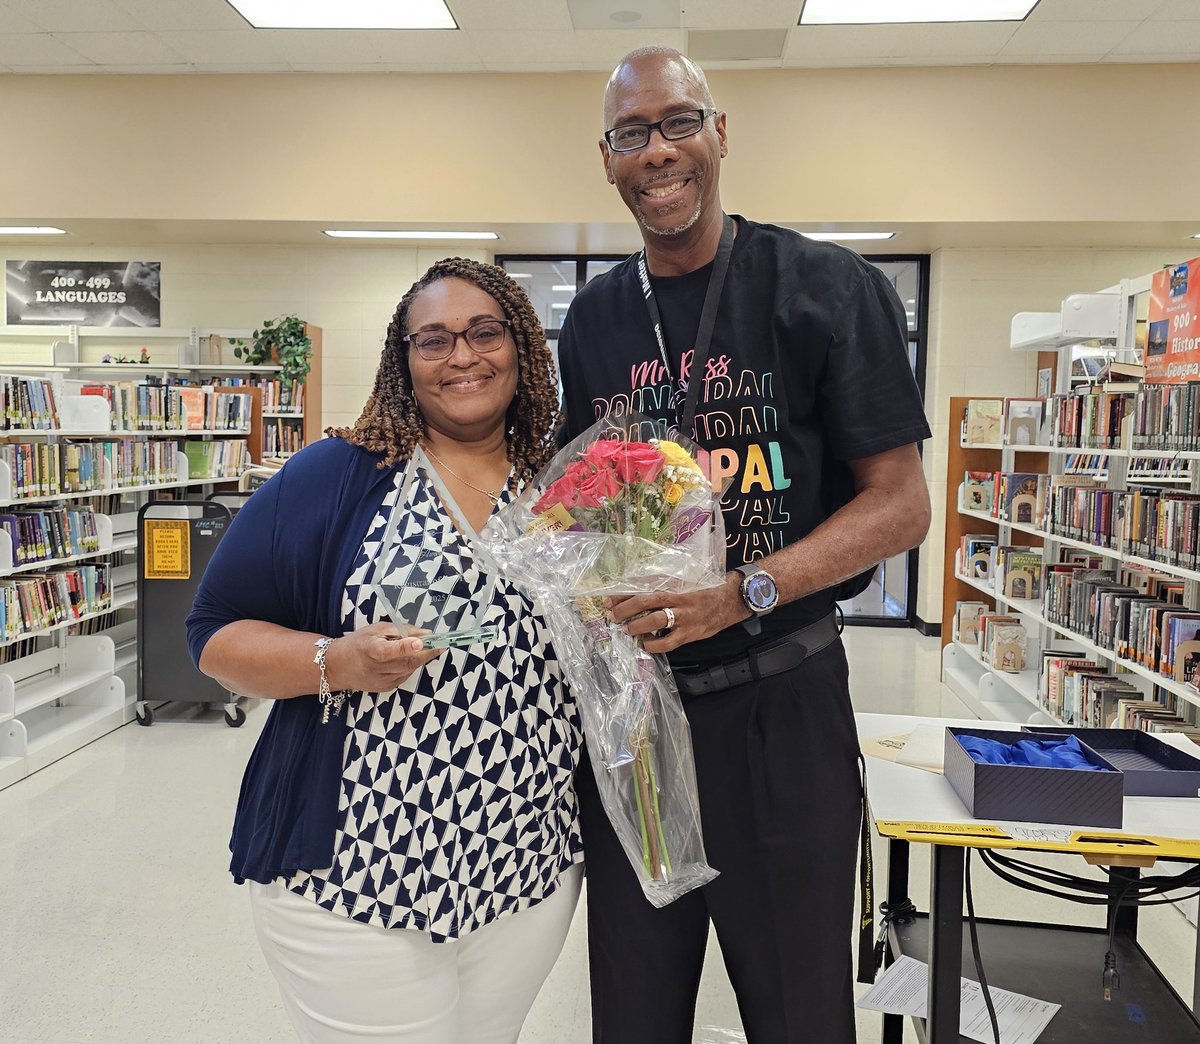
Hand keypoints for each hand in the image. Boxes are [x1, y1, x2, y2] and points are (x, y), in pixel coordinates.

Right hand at [325, 621, 444, 692]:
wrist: (337, 668)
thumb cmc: (358, 643)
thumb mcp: (376, 629)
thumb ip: (401, 630)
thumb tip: (426, 634)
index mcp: (370, 649)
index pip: (389, 650)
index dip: (405, 647)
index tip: (421, 641)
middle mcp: (376, 668)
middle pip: (406, 662)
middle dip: (427, 653)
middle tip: (441, 643)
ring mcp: (382, 681)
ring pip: (409, 669)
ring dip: (419, 658)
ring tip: (421, 647)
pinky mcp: (387, 688)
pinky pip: (406, 675)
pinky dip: (410, 666)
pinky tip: (406, 658)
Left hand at [608, 573, 747, 653]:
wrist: (730, 601)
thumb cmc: (705, 590)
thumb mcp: (685, 582)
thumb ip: (665, 584)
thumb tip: (636, 588)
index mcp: (675, 584)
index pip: (645, 585)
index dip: (626, 592)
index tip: (610, 597)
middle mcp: (678, 599)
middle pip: (647, 600)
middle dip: (626, 608)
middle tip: (613, 614)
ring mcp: (684, 617)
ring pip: (656, 620)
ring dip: (637, 625)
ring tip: (626, 629)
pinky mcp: (690, 634)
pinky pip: (668, 642)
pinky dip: (654, 645)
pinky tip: (646, 644)